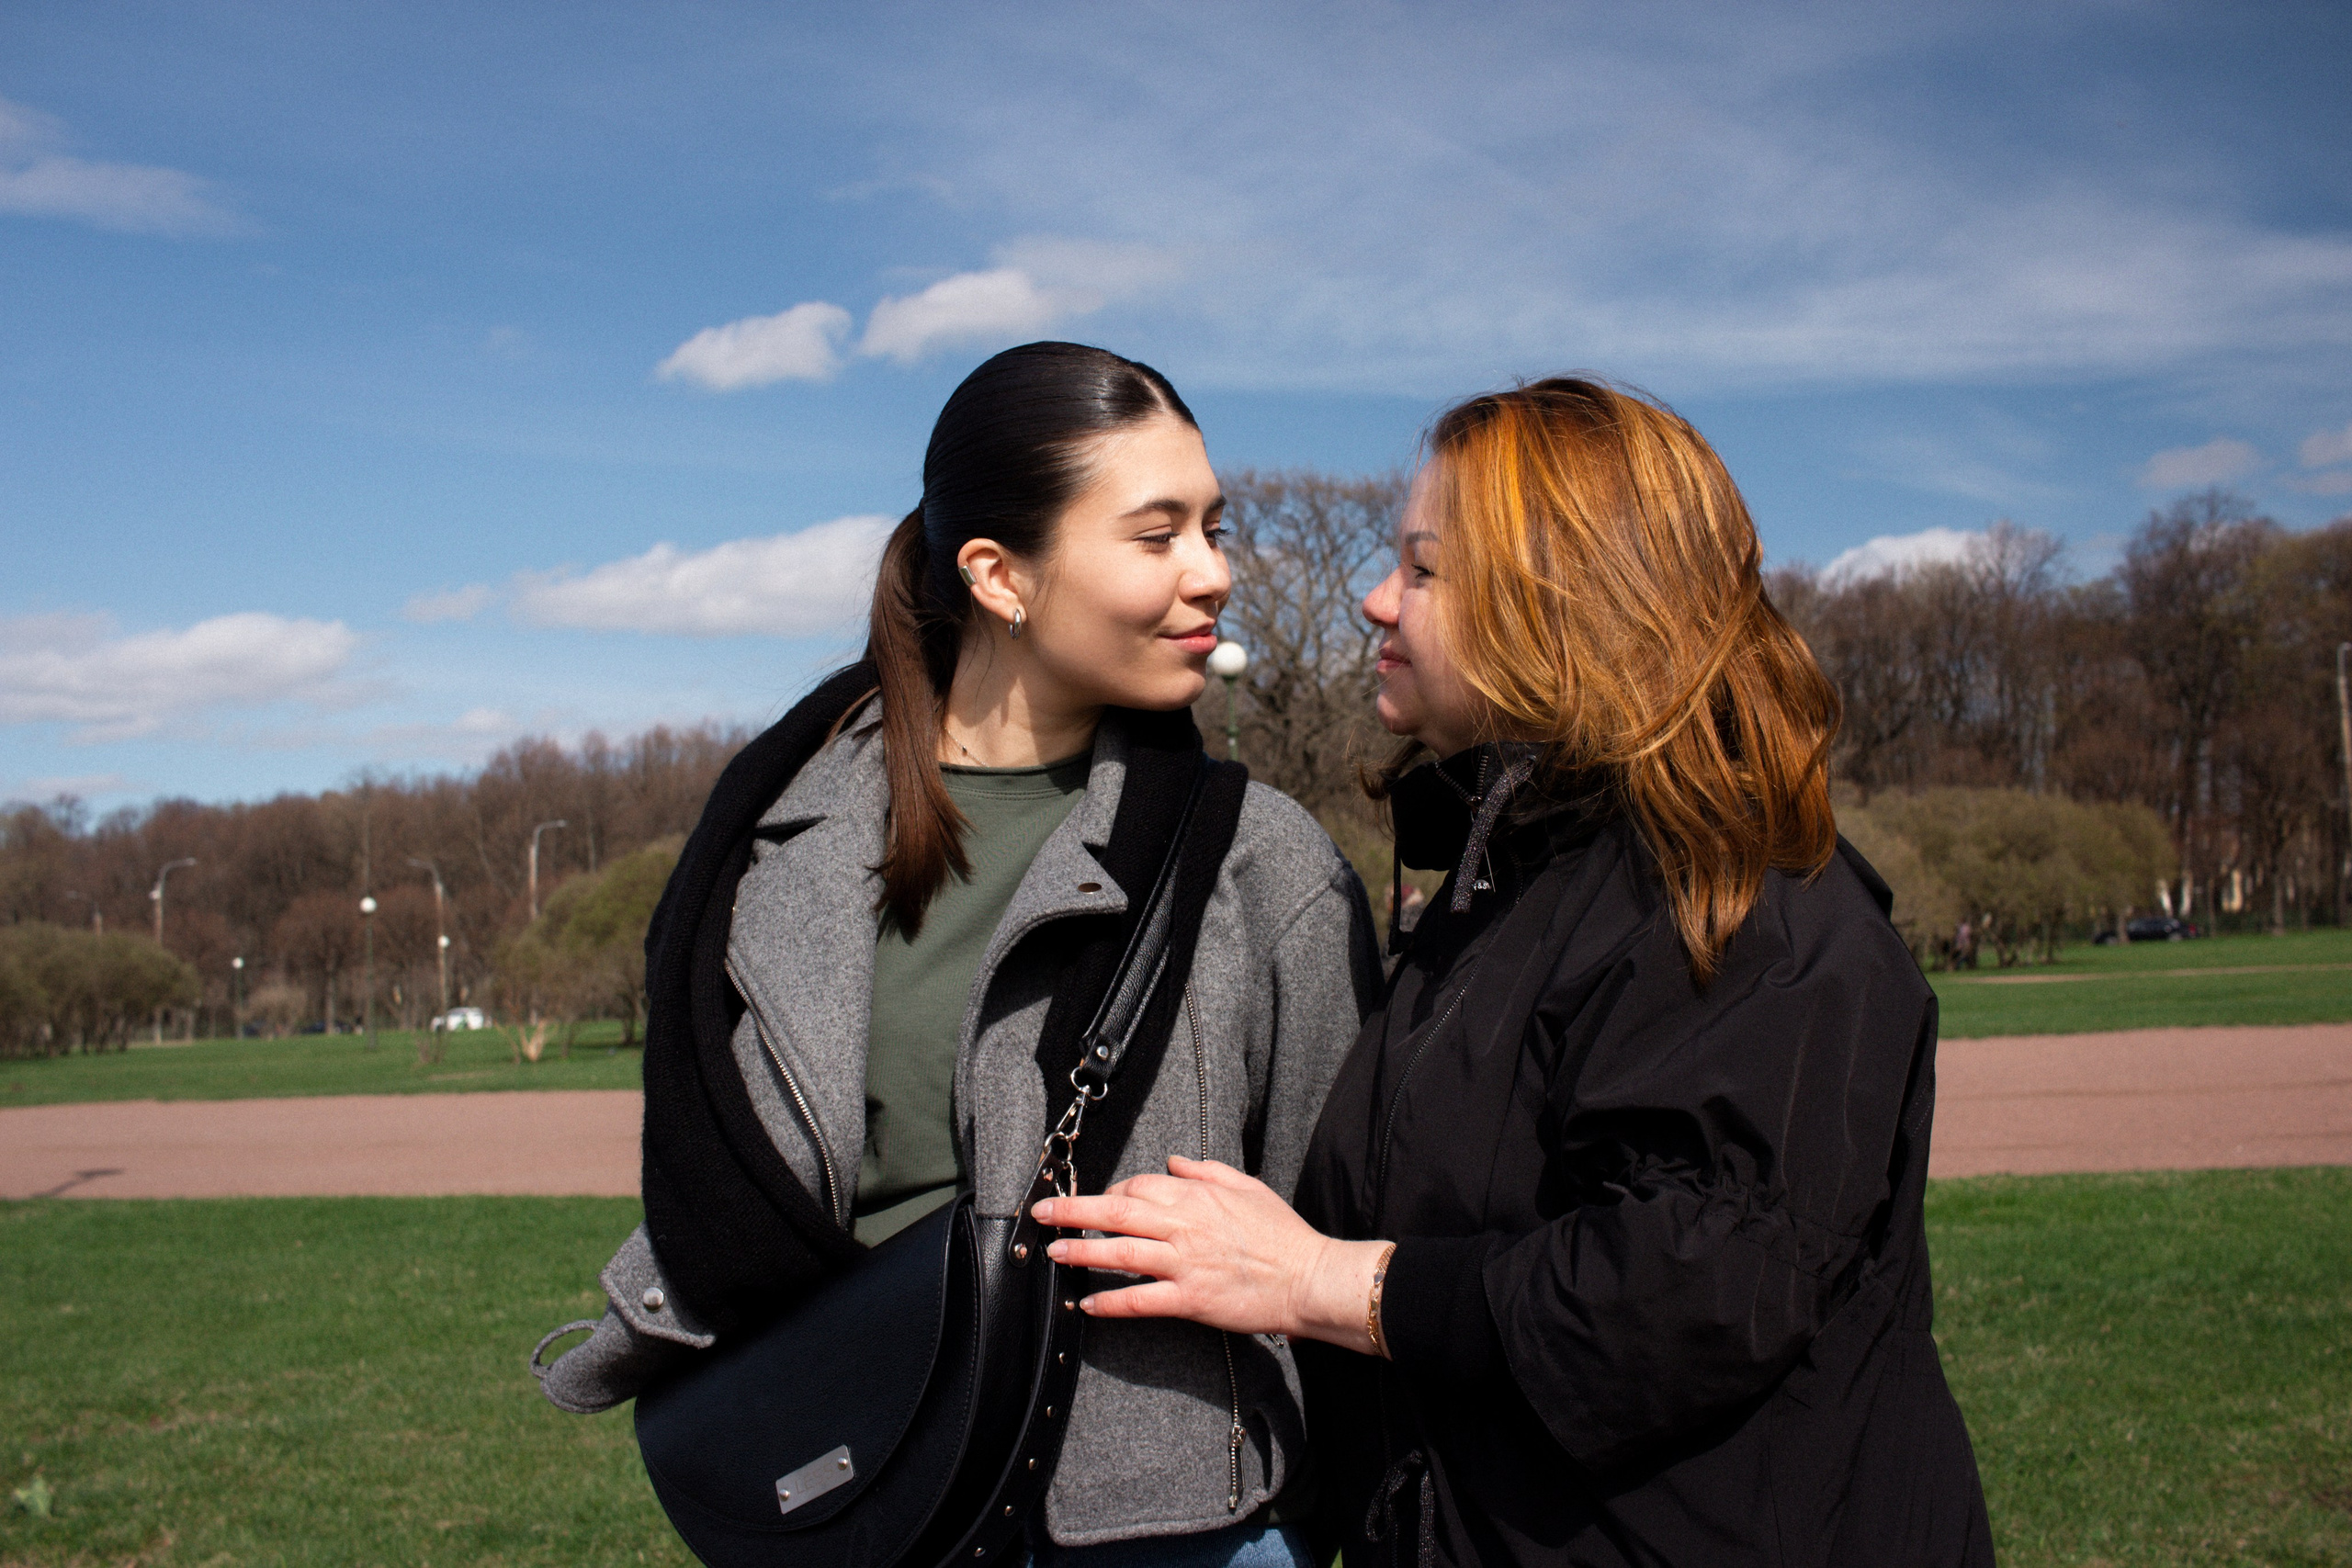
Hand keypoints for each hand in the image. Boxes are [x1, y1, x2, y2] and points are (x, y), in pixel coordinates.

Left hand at [1031, 1156, 1390, 1354]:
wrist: (1310, 1279)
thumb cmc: (1283, 1234)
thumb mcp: (1247, 1187)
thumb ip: (1206, 1171)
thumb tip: (1173, 1162)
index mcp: (1197, 1197)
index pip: (1139, 1187)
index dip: (1111, 1192)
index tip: (1097, 1201)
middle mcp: (1185, 1227)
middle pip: (1117, 1213)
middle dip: (1073, 1211)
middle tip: (1042, 1213)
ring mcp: (1186, 1264)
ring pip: (1122, 1253)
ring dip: (1082, 1251)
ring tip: (1053, 1253)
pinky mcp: (1191, 1300)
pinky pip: (1141, 1301)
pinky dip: (1111, 1301)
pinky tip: (1088, 1302)